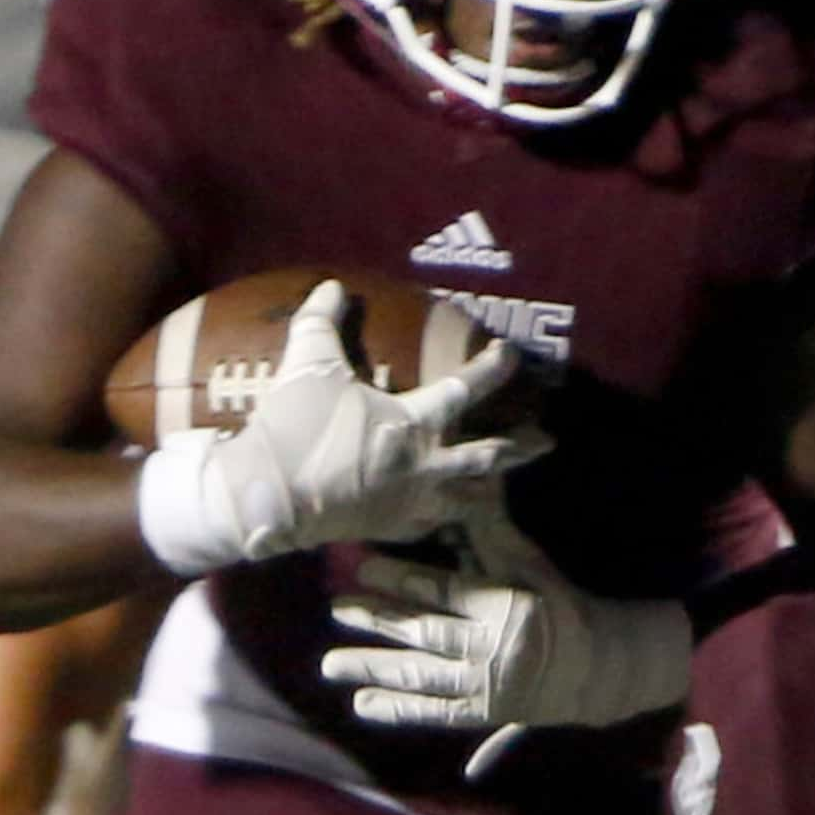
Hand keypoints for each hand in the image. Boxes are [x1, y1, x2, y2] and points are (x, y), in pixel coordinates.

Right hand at [138, 280, 544, 575]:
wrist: (265, 498)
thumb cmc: (293, 427)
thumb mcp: (307, 364)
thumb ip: (322, 321)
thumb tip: (333, 286)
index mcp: (413, 423)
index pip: (464, 389)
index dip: (491, 368)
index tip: (511, 354)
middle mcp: (424, 466)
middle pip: (488, 458)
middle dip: (521, 448)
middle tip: (548, 442)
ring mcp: (411, 503)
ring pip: (468, 500)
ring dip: (489, 490)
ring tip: (504, 487)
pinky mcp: (390, 529)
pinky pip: (432, 524)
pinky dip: (445, 516)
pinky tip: (448, 512)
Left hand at [319, 505, 690, 734]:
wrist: (594, 667)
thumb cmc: (556, 602)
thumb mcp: (530, 564)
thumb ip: (491, 529)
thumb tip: (469, 480)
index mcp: (508, 608)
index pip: (446, 591)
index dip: (402, 580)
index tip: (362, 568)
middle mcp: (494, 650)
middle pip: (427, 633)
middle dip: (379, 620)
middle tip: (337, 609)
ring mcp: (487, 687)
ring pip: (423, 676)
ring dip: (375, 669)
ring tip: (331, 664)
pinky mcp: (483, 713)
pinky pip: (434, 713)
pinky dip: (398, 710)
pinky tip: (362, 704)